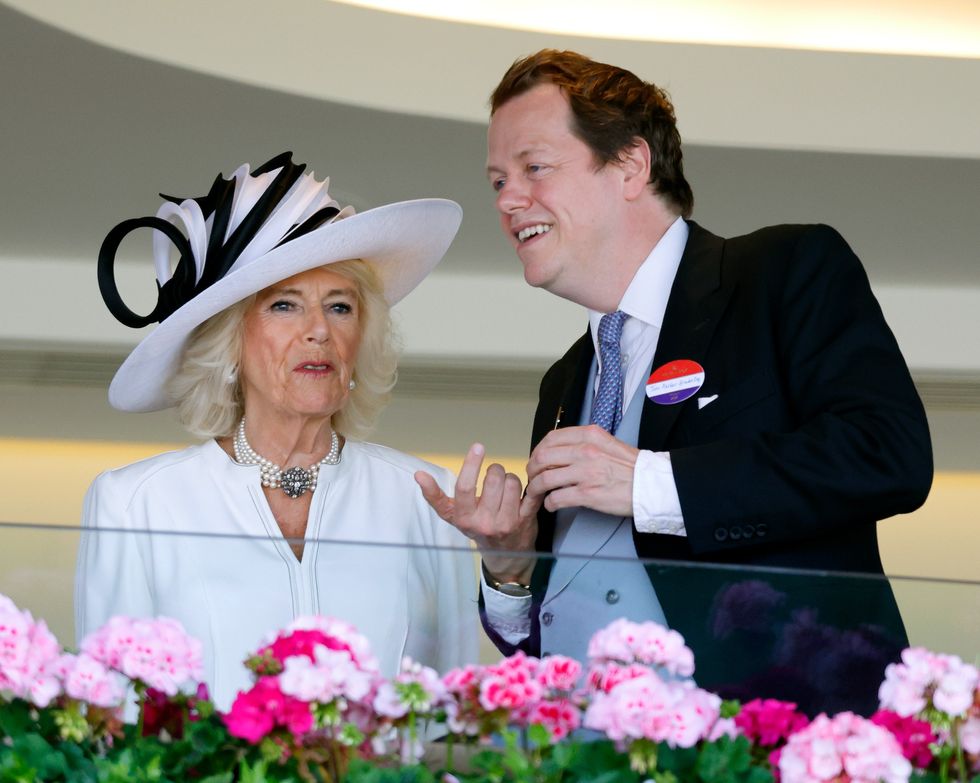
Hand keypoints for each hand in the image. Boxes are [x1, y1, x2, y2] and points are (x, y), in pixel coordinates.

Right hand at [415, 443, 541, 583]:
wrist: (504, 557)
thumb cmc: (477, 528)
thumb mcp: (454, 516)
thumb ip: (436, 496)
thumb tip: (419, 475)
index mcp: (464, 518)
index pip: (465, 488)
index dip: (470, 465)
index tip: (477, 447)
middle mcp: (485, 522)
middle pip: (493, 478)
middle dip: (495, 470)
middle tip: (495, 477)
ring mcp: (507, 523)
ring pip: (512, 481)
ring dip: (511, 479)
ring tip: (507, 489)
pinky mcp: (527, 521)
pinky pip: (531, 491)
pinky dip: (530, 485)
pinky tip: (526, 488)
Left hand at [526, 424, 638, 515]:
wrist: (651, 485)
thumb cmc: (631, 467)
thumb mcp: (607, 443)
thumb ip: (584, 443)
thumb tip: (560, 450)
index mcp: (589, 436)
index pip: (551, 438)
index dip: (538, 450)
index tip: (537, 459)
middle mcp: (585, 451)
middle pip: (542, 458)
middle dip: (532, 470)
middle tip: (533, 477)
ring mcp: (586, 472)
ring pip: (545, 479)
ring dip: (536, 488)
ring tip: (538, 493)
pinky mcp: (588, 494)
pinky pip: (556, 498)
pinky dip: (549, 503)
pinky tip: (551, 504)